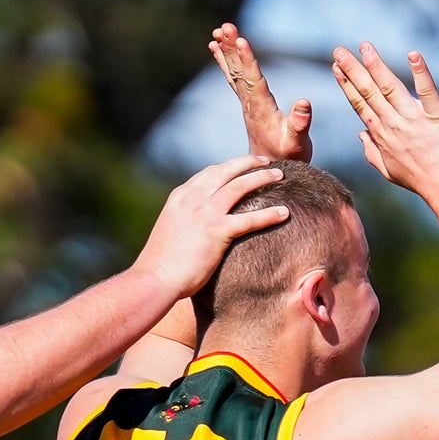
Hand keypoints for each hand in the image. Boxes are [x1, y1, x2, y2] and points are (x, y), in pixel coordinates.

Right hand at [137, 154, 292, 300]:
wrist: (154, 278)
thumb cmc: (161, 264)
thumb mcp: (170, 231)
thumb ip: (184, 221)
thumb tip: (195, 228)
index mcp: (180, 196)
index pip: (209, 173)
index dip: (229, 167)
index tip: (242, 167)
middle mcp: (193, 198)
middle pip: (226, 170)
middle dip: (248, 162)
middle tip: (266, 161)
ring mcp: (205, 212)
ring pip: (241, 186)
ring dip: (262, 177)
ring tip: (280, 175)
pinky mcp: (217, 231)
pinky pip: (250, 218)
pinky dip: (269, 214)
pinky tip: (284, 213)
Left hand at [208, 23, 311, 161]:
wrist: (270, 171)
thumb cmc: (288, 157)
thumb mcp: (297, 143)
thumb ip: (300, 124)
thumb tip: (304, 102)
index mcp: (262, 109)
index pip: (253, 79)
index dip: (246, 59)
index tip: (239, 40)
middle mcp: (250, 104)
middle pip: (240, 71)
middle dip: (232, 48)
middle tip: (224, 27)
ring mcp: (247, 103)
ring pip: (235, 72)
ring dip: (227, 51)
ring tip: (218, 32)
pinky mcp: (248, 103)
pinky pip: (234, 78)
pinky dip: (226, 62)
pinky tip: (217, 49)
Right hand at [330, 42, 438, 198]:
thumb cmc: (419, 178)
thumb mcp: (388, 170)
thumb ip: (372, 151)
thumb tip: (362, 135)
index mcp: (381, 133)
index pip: (360, 104)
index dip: (347, 84)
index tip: (336, 67)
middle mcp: (393, 123)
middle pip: (369, 92)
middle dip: (352, 70)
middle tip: (339, 50)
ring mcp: (414, 118)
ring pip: (390, 87)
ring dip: (376, 66)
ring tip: (365, 47)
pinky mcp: (437, 114)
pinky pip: (427, 90)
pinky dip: (420, 72)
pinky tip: (413, 55)